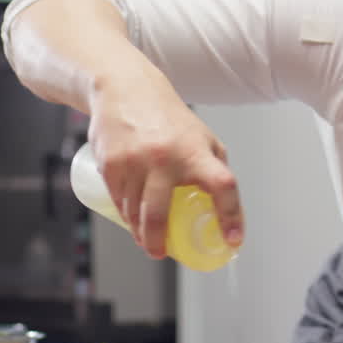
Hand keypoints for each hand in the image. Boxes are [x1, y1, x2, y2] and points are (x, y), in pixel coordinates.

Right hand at [88, 68, 243, 258]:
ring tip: (144, 237)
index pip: (222, 185)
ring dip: (138, 231)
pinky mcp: (110, 163)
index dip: (231, 216)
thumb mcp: (202, 138)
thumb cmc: (168, 118)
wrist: (125, 89)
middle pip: (159, 214)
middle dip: (157, 242)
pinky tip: (128, 216)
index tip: (232, 240)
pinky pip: (117, 199)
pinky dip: (123, 213)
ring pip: (133, 212)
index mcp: (196, 151)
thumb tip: (227, 212)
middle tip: (160, 252)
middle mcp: (165, 157)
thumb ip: (214, 170)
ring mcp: (134, 161)